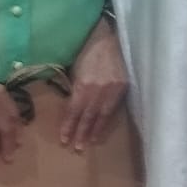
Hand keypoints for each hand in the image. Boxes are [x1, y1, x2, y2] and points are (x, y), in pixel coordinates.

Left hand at [60, 17, 127, 149]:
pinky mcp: (122, 88)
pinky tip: (102, 129)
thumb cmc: (87, 51)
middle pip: (88, 116)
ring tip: (89, 143)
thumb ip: (75, 88)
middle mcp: (98, 90)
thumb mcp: (75, 69)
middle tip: (76, 148)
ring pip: (101, 115)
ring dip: (94, 131)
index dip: (69, 125)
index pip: (74, 110)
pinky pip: (113, 108)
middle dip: (81, 133)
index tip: (64, 138)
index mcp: (83, 84)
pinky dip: (106, 120)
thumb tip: (72, 105)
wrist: (108, 38)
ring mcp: (112, 90)